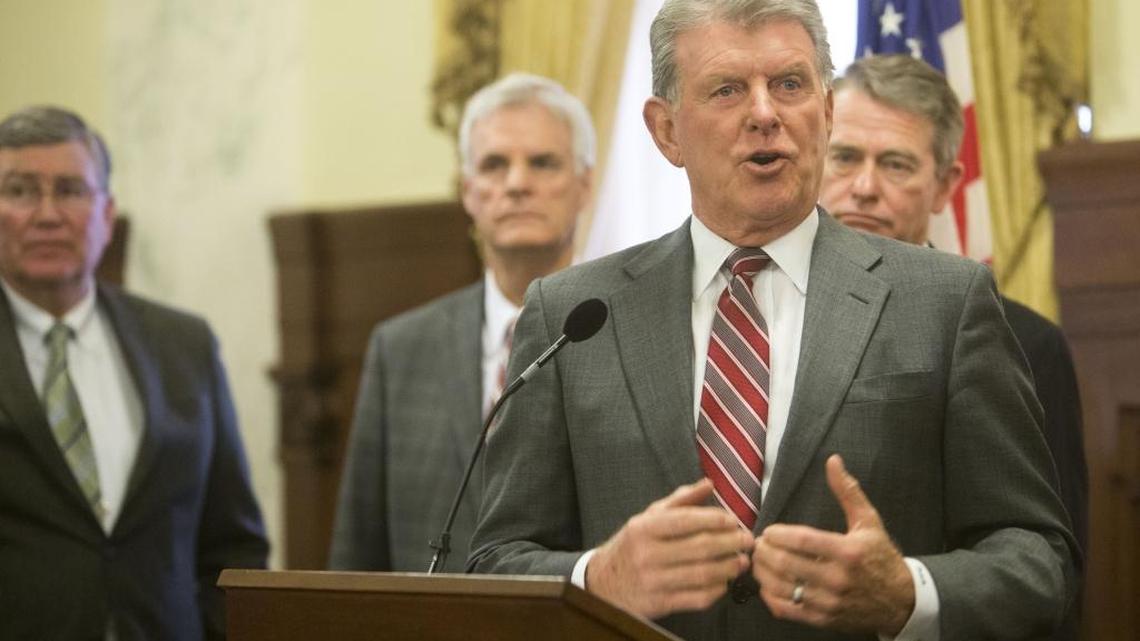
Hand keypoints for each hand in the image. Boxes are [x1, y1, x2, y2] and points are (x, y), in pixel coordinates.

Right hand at [586, 479, 754, 618]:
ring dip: (728, 568)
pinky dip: (716, 591)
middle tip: (747, 541)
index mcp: (644, 528)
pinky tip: (724, 582)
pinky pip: (696, 598)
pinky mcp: (659, 603)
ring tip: (741, 562)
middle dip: (730, 543)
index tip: (734, 521)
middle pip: (700, 548)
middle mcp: (647, 554)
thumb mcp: (649, 517)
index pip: (686, 521)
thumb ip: (680, 500)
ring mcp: (653, 581)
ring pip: (702, 574)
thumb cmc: (633, 546)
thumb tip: (708, 483)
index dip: (716, 520)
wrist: (603, 583)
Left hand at [751, 455, 913, 634]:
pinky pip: (787, 610)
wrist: (900, 601)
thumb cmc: (880, 557)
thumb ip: (847, 491)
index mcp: (848, 552)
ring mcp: (830, 602)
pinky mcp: (823, 619)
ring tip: (759, 561)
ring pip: (782, 588)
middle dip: (764, 552)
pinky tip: (768, 584)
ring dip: (763, 573)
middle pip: (787, 564)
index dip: (778, 535)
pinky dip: (770, 597)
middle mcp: (838, 578)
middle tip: (758, 544)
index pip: (802, 541)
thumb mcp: (869, 521)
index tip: (769, 531)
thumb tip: (833, 461)